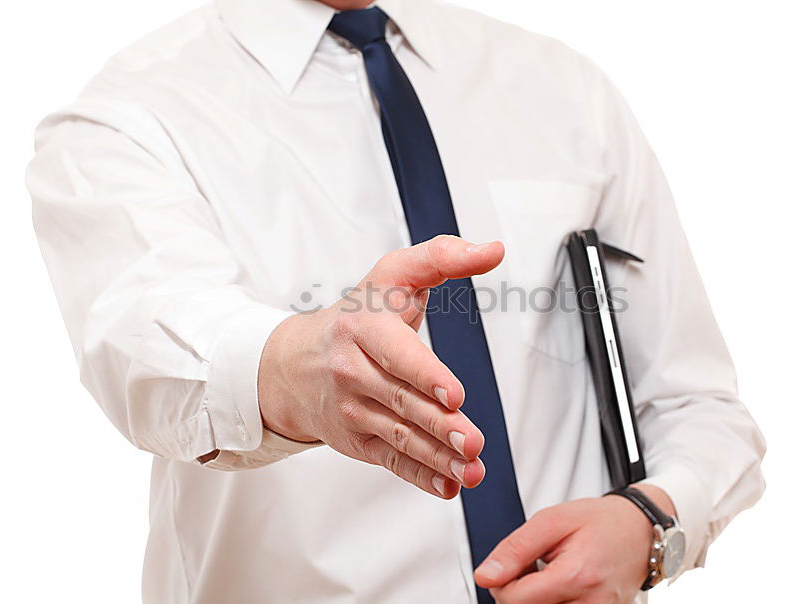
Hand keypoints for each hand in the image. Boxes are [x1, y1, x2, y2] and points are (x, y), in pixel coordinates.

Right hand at [258, 235, 503, 498]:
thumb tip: (493, 250)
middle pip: (402, 401)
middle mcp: (353, 370)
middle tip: (473, 441)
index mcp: (363, 327)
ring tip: (472, 469)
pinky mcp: (356, 440)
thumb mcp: (393, 274)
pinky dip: (420, 476)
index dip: (425, 375)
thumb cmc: (358, 314)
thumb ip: (443, 256)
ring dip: (438, 457)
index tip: (453, 394)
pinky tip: (448, 485)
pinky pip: (391, 460)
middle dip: (440, 425)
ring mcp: (352, 409)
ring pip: (400, 436)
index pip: (396, 353)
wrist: (293, 361)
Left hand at [474, 485, 675, 602]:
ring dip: (536, 599)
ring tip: (549, 575)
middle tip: (533, 567)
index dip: (501, 583)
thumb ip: (515, 549)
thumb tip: (486, 576)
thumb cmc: (601, 522)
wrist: (640, 530)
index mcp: (576, 576)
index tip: (510, 567)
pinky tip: (560, 587)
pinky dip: (553, 602)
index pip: (514, 600)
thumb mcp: (552, 521)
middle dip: (519, 592)